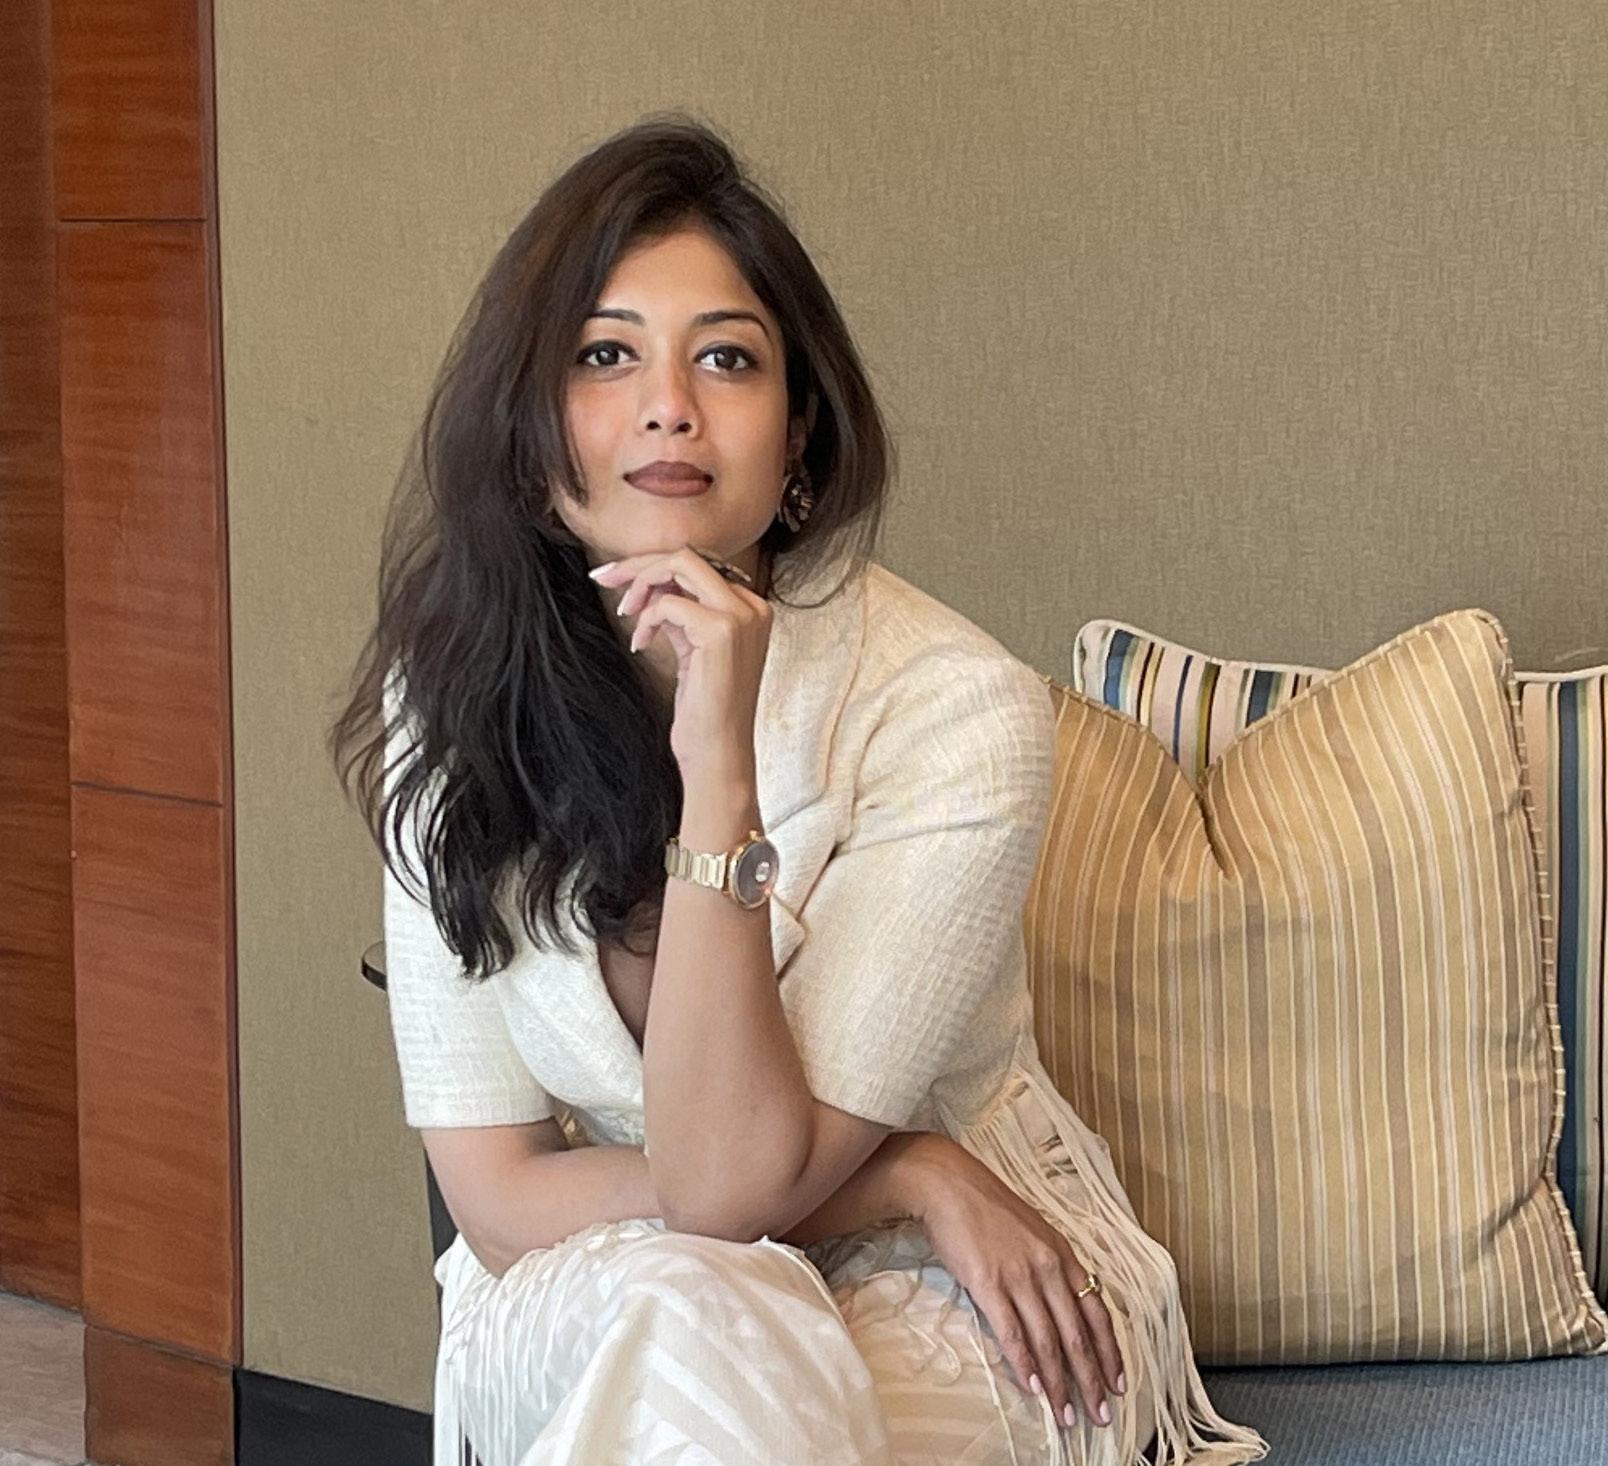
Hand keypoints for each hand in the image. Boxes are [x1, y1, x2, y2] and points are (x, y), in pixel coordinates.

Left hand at [589, 545, 771, 781]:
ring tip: (625, 613)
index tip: (619, 579)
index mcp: (752, 610)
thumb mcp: (694, 650)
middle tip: (605, 578)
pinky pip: (668, 603)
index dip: (655, 569)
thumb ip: (683, 615)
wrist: (718, 752)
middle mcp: (753, 607)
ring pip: (679, 566)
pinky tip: (642, 644)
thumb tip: (651, 585)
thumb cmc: (705, 710)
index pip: (699, 567)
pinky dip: (646, 619)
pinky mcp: (722, 630)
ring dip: (640, 584)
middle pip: (688, 557)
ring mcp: (741, 617)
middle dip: (640, 565)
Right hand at [909, 1136, 1125, 1430]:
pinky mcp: (988, 1284)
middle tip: (1101, 1414)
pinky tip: (1033, 1389)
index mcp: (1063, 1254)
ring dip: (1059, 1384)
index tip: (1118, 1383)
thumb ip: (1050, 1264)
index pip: (1097, 1312)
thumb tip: (1061, 1303)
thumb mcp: (1034, 1231)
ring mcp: (1019, 1276)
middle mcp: (1048, 1267)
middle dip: (1091, 1380)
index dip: (1109, 1351)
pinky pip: (1012, 1333)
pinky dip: (1025, 1365)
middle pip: (1077, 1334)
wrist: (949, 1184)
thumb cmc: (988, 1207)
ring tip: (1065, 1415)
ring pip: (1048, 1341)